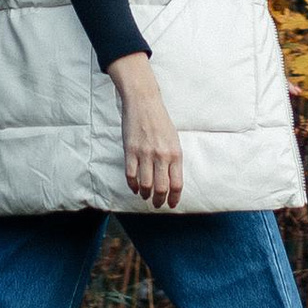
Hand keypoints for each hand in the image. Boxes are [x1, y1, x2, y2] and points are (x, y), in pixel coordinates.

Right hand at [111, 52, 181, 207]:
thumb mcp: (173, 140)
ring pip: (146, 185)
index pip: (177, 184)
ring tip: (146, 196)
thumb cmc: (160, 122)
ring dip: (146, 195)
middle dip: (159, 201)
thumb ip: (173, 160)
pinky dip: (133, 185)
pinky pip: (131, 175)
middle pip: (161, 188)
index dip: (174, 198)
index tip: (171, 204)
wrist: (144, 103)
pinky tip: (135, 187)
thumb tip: (171, 181)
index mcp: (175, 153)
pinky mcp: (130, 151)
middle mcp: (161, 156)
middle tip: (157, 204)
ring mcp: (145, 154)